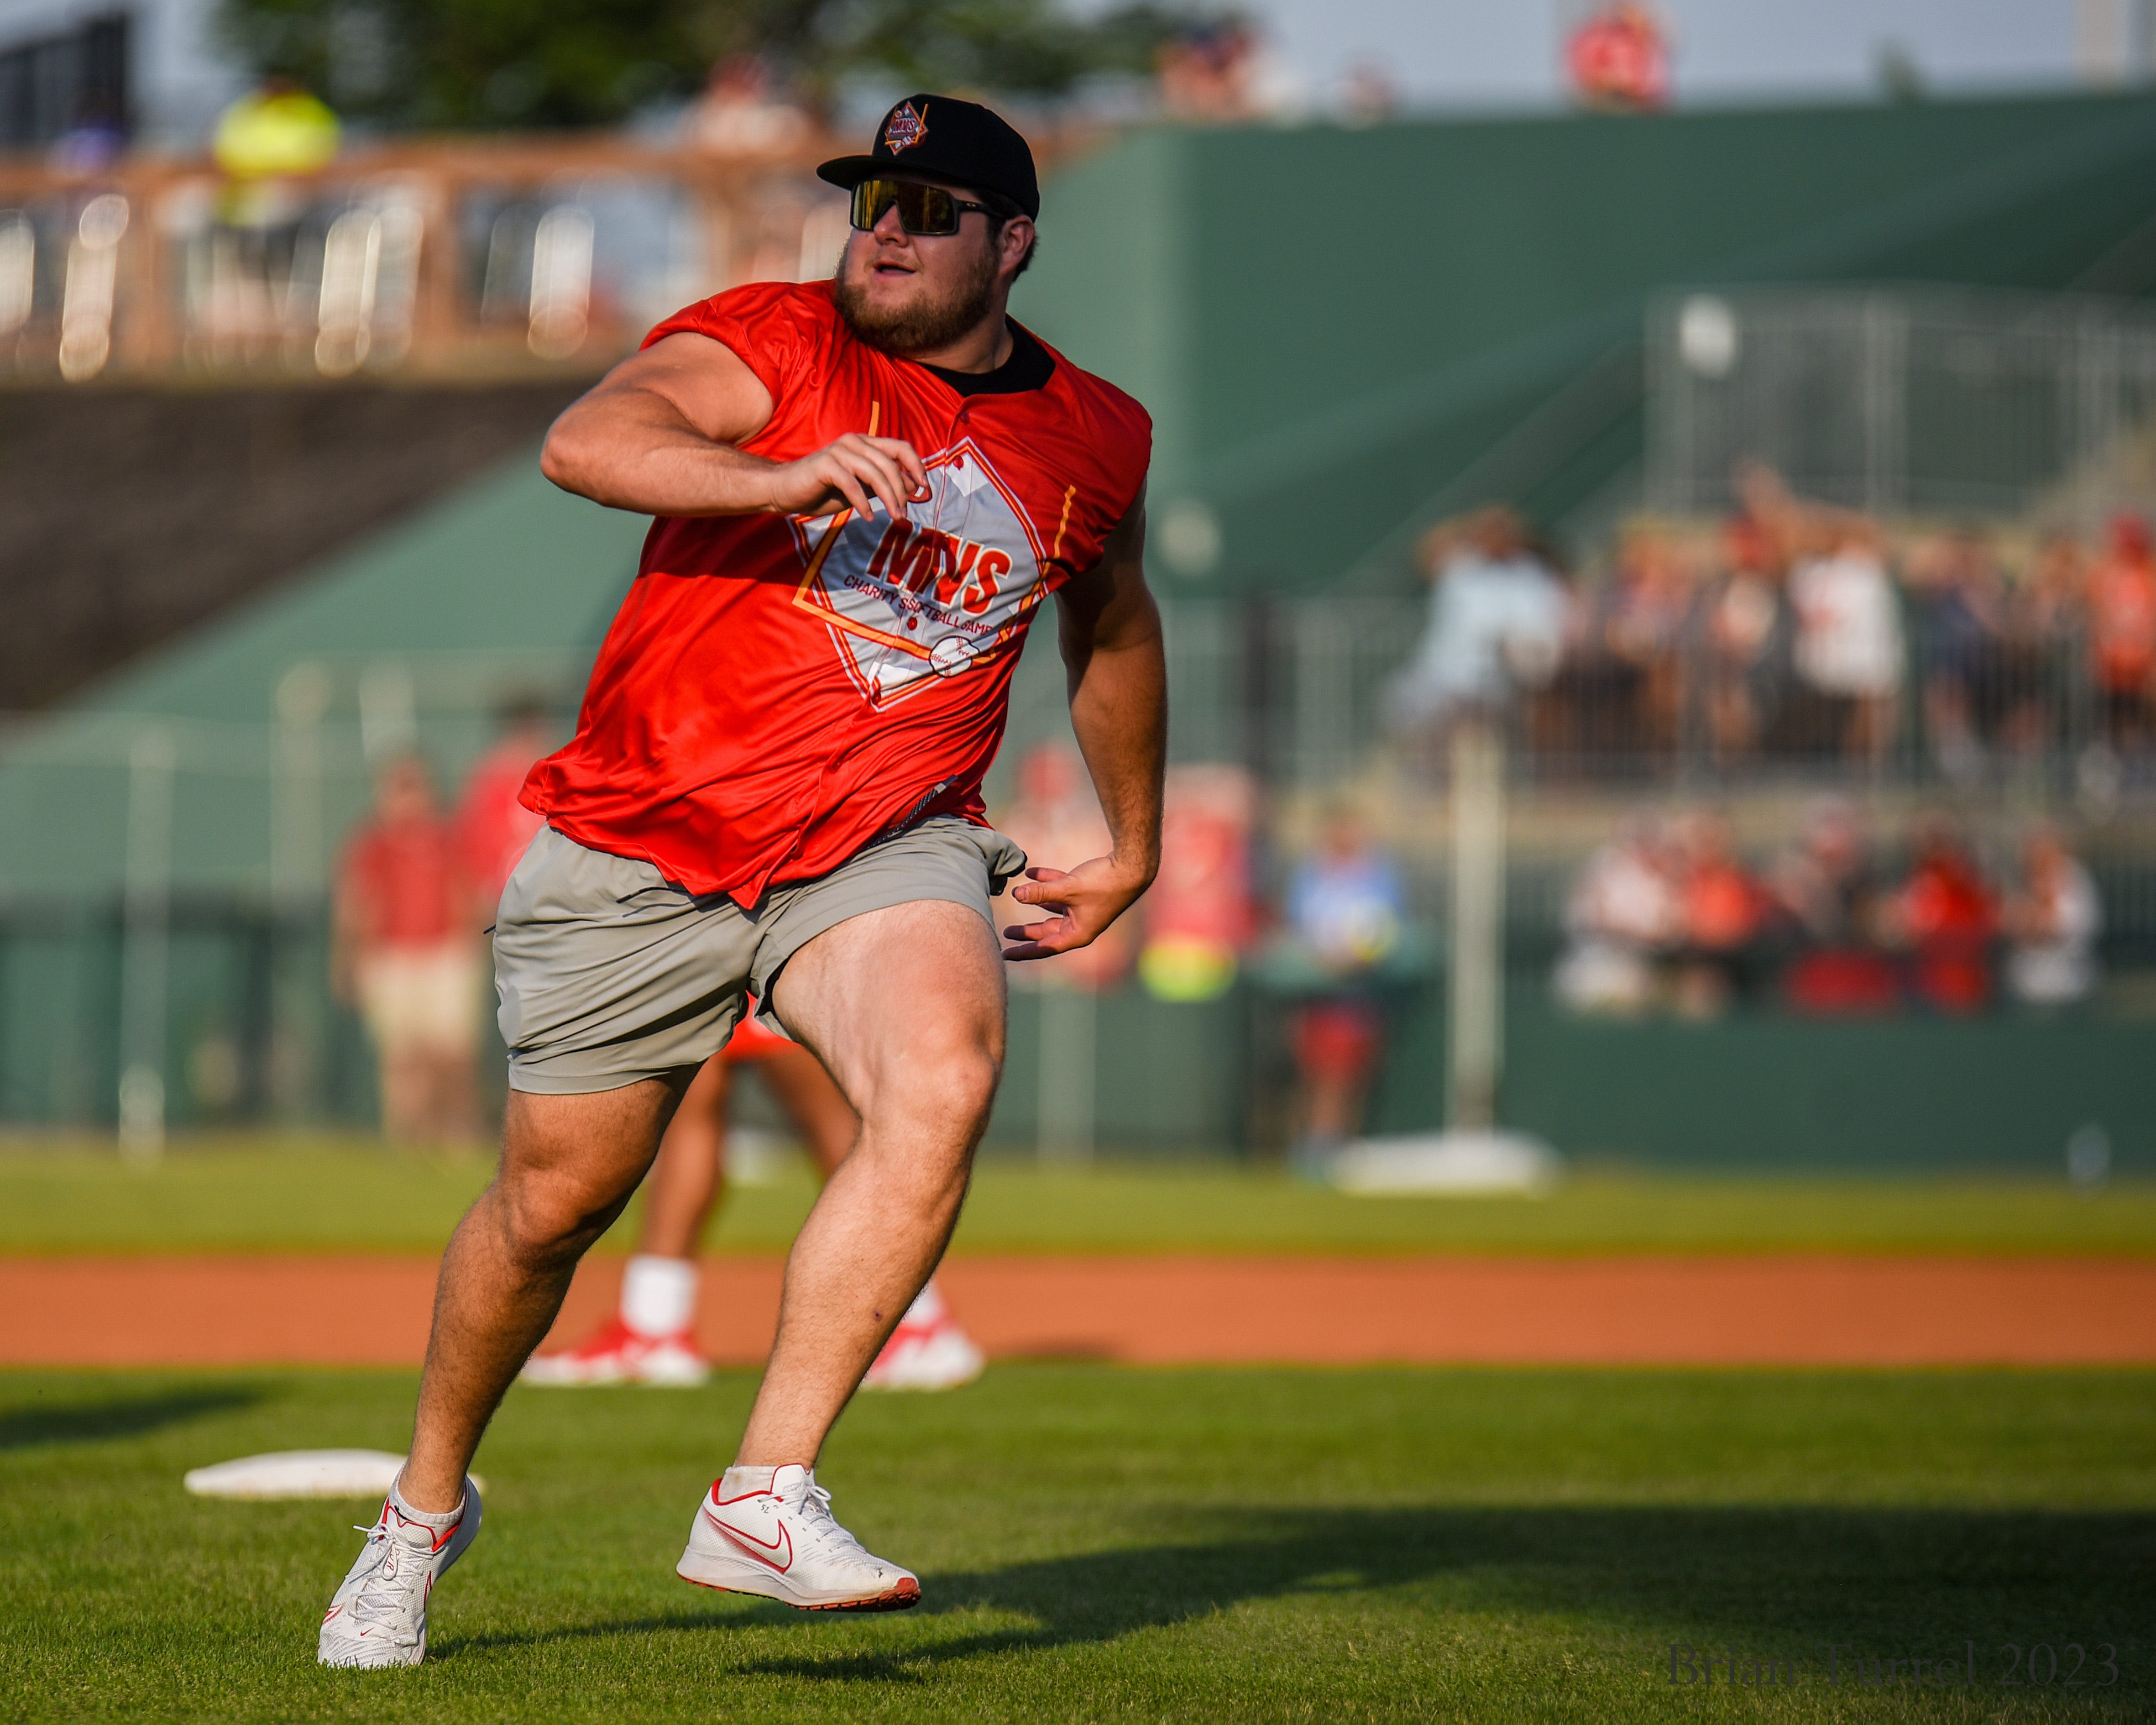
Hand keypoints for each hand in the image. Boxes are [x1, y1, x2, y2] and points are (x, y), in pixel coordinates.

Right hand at [764, 433, 928, 521]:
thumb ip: (882, 484)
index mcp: (865, 443)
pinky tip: (868, 516)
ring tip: (894, 517)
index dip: (917, 467)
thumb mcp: (860, 488)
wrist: (785, 491)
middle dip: (902, 491)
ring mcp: (839, 451)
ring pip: (875, 473)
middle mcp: (854, 442)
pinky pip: (852, 484)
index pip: (901, 448)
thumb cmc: (823, 490)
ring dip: (888, 498)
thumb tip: (913, 487)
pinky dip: (863, 503)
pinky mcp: (826, 464)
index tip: (924, 490)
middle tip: (905, 514)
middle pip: (890, 463)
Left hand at [1001, 858, 1151, 961]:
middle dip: (1026, 930)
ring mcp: (1084, 909)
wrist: (1133, 867)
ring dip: (1036, 901)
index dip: (1024, 951)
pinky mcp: (1086, 893)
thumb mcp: (1067, 889)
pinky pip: (1062, 890)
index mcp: (1078, 933)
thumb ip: (1040, 892)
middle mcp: (1080, 924)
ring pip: (1054, 909)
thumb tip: (1015, 894)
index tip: (1005, 954)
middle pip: (1047, 931)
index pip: (1045, 947)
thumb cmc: (1103, 883)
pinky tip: (1031, 872)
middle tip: (1005, 932)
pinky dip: (1048, 882)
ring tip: (1017, 895)